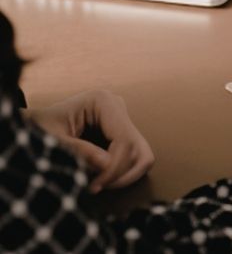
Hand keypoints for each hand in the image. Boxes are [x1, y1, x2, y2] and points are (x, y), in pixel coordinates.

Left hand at [26, 90, 153, 192]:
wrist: (32, 126)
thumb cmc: (37, 128)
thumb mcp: (51, 140)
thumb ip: (77, 151)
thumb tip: (107, 165)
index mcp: (103, 102)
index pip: (124, 140)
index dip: (114, 168)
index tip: (94, 185)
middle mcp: (119, 108)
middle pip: (139, 150)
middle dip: (122, 174)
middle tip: (98, 187)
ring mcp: (123, 121)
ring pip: (142, 157)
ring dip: (126, 176)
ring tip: (99, 185)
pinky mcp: (122, 134)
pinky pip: (136, 159)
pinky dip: (123, 174)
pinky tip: (101, 179)